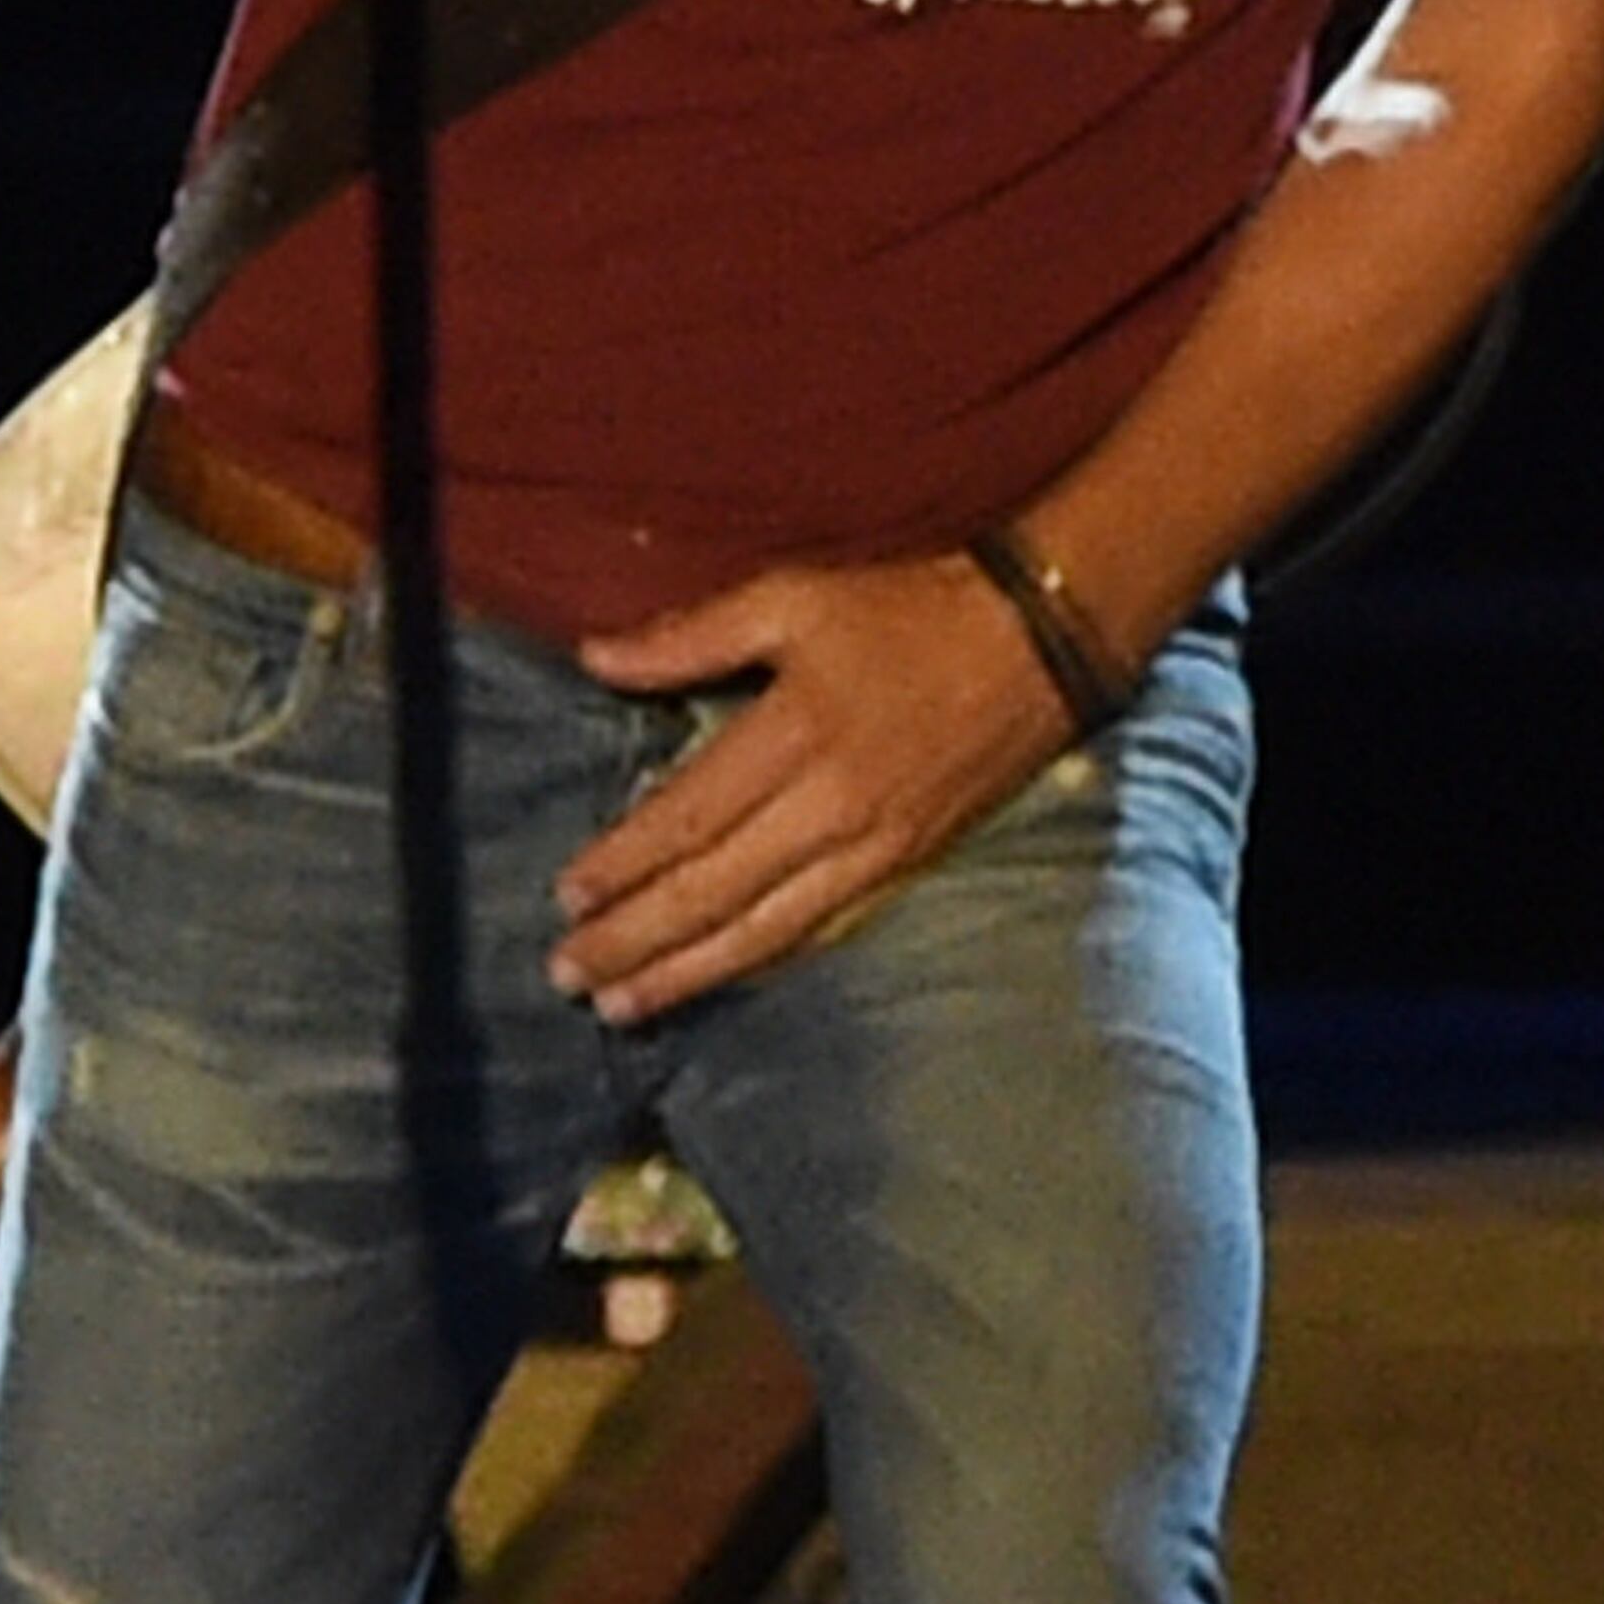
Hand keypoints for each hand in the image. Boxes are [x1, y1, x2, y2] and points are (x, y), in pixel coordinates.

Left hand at [552, 553, 1079, 1020]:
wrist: (1040, 643)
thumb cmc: (909, 612)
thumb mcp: (793, 597)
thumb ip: (690, 635)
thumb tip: (595, 658)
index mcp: (794, 735)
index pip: (688, 819)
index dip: (623, 864)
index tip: (564, 897)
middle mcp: (831, 809)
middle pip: (714, 892)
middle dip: (635, 941)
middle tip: (568, 977)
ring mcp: (873, 851)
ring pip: (764, 930)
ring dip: (687, 973)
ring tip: (623, 1005)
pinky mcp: (907, 869)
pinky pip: (821, 932)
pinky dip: (762, 964)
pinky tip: (718, 983)